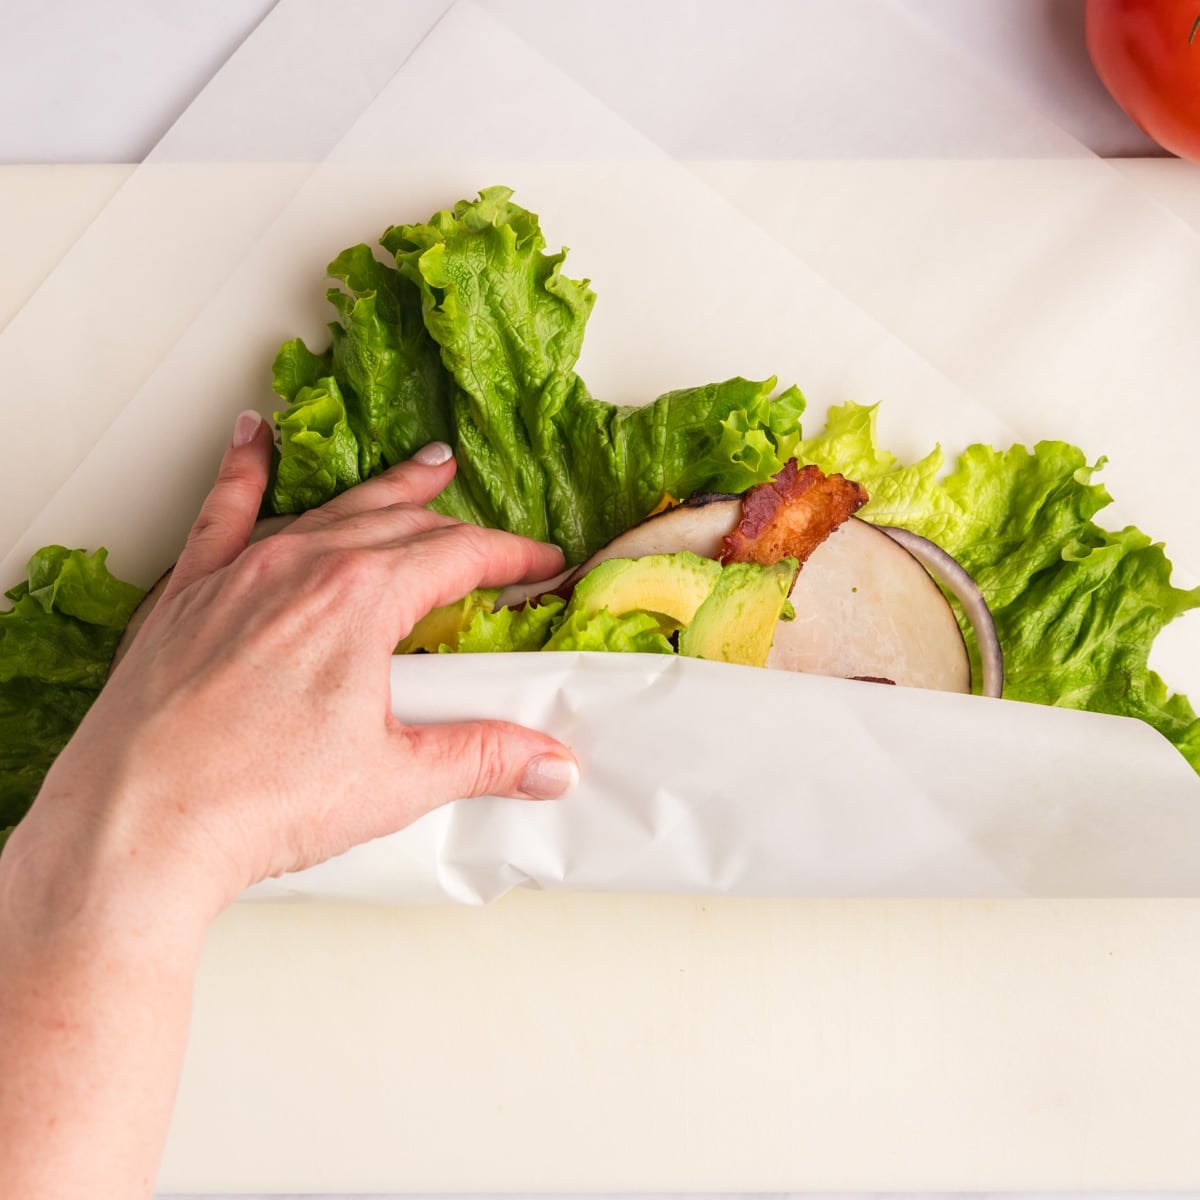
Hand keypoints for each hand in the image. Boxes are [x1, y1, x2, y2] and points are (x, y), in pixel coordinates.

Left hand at [11, 411, 577, 918]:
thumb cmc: (253, 799)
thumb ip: (483, 759)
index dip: (512, 555)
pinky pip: (221, 511)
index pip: (460, 554)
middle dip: (457, 522)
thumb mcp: (395, 781)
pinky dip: (242, 470)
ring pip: (329, 510)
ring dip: (383, 491)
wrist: (136, 823)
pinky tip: (252, 438)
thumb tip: (550, 765)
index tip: (540, 563)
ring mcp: (240, 572)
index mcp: (361, 599)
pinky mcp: (189, 594)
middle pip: (401, 523)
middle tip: (490, 528)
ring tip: (419, 470)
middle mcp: (303, 567)